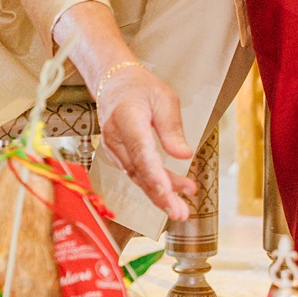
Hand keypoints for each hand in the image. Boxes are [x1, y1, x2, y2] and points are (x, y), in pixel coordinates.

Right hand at [94, 62, 195, 223]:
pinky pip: (137, 172)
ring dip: (161, 193)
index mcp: (127, 118)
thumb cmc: (140, 88)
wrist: (114, 83)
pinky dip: (154, 183)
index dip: (154, 175)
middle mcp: (115, 137)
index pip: (141, 152)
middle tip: (180, 213)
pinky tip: (174, 190)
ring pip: (139, 176)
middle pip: (139, 171)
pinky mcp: (117, 156)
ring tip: (183, 207)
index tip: (167, 193)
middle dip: (160, 195)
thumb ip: (173, 129)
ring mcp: (112, 148)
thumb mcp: (165, 99)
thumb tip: (184, 156)